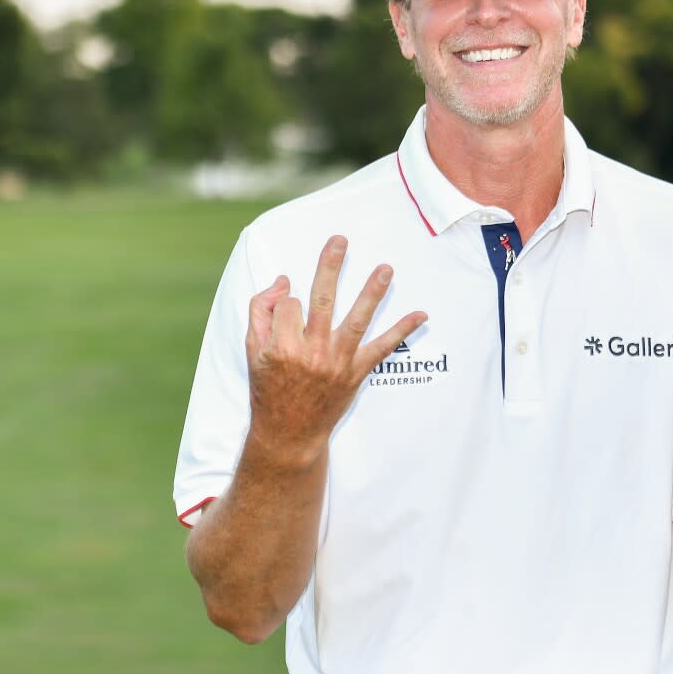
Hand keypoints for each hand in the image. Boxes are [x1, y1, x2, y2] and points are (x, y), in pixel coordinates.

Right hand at [245, 235, 425, 462]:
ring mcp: (335, 362)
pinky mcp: (356, 373)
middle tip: (341, 240)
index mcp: (281, 345)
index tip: (289, 313)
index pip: (290, 304)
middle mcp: (310, 352)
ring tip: (386, 268)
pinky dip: (402, 331)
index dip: (289, 304)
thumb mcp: (251, 351)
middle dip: (330, 267)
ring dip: (373, 292)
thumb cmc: (268, 388)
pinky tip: (421, 314)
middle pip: (322, 300)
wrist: (288, 433)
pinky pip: (381, 349)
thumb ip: (260, 311)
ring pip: (356, 319)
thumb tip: (283, 279)